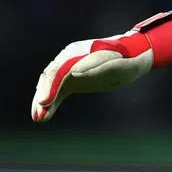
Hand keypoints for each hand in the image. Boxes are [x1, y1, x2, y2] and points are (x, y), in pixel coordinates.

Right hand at [31, 12, 171, 122]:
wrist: (133, 55)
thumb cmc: (126, 60)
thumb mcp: (116, 65)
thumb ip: (96, 68)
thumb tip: (74, 72)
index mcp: (79, 52)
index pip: (60, 70)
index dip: (51, 86)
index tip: (45, 102)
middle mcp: (70, 58)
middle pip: (51, 77)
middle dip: (44, 96)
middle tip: (39, 115)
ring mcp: (70, 67)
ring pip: (51, 84)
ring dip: (44, 101)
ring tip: (38, 118)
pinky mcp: (73, 79)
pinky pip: (58, 91)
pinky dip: (51, 103)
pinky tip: (43, 116)